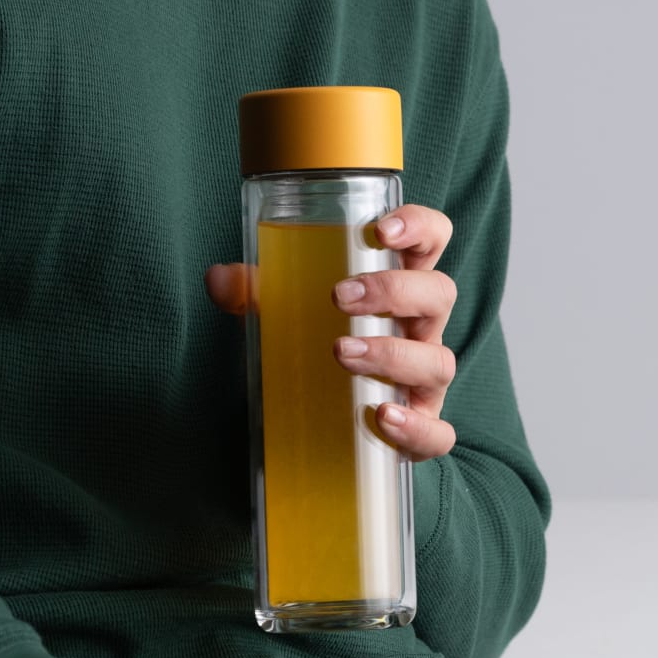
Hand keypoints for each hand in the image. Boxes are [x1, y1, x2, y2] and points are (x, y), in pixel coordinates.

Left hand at [204, 203, 458, 464]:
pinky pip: (438, 432)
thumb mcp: (288, 316)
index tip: (382, 229)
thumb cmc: (323, 350)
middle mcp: (422, 329)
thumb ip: (256, 294)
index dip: (420, 226)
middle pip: (439, 294)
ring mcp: (426, 380)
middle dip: (395, 290)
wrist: (332, 428)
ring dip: (393, 353)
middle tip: (340, 296)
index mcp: (400, 289)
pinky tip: (382, 416)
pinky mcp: (423, 428)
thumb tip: (218, 278)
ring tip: (341, 353)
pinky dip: (417, 426)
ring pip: (438, 360)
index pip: (432, 240)